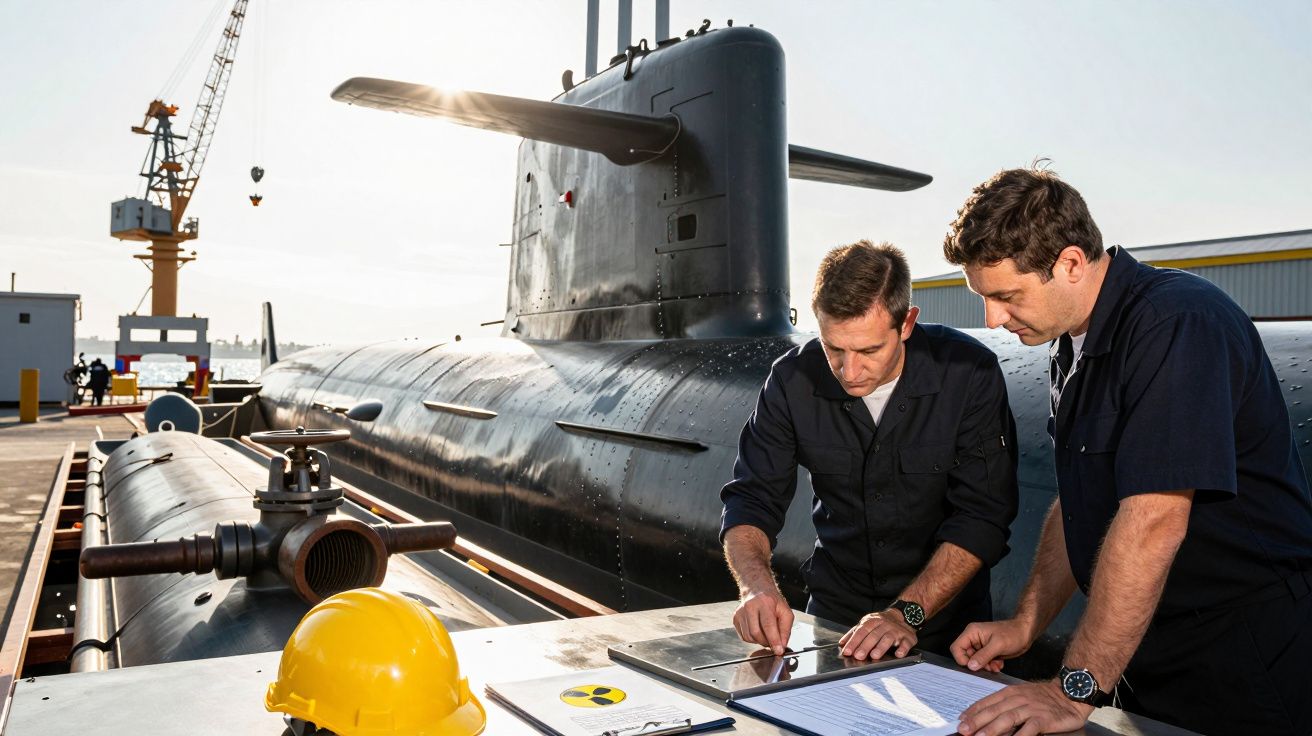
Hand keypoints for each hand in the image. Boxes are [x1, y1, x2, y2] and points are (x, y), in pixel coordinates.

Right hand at [732, 590, 792, 654]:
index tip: (778, 650)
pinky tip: (758, 630)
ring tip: (766, 634)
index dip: (774, 640)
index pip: (768, 625)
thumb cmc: (772, 601)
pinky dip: (752, 638)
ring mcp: (740, 612)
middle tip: (773, 642)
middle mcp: (750, 606)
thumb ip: (786, 629)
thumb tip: (782, 645)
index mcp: (765, 602)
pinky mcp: (735, 617)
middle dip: (767, 642)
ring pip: (749, 637)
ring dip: (759, 641)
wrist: (757, 589)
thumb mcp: (785, 611)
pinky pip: (744, 636)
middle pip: (756, 633)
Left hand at [838, 610, 916, 659]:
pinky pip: (906, 643)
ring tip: (874, 656)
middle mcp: (884, 624)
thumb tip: (842, 643)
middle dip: (865, 646)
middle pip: (874, 635)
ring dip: (881, 647)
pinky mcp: (908, 637)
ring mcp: (897, 630)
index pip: (861, 631)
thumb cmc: (880, 624)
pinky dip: (902, 649)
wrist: (901, 616)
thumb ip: (853, 633)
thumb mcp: (866, 624)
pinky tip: (898, 654)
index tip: (847, 651)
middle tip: (859, 656)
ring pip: (888, 638)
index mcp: (872, 621)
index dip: (854, 641)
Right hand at [950, 619, 1033, 672]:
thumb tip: (970, 666)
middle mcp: (974, 638)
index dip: (962, 659)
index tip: (973, 667)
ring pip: (974, 661)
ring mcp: (980, 645)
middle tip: (988, 667)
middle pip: (965, 656)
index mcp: (972, 632)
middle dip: (976, 664)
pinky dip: (990, 665)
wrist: (1025, 633)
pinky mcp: (987, 651)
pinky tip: (998, 664)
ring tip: (995, 666)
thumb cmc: (1013, 634)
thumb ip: (983, 656)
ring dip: (984, 666)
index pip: (956, 648)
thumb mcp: (998, 645)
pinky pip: (982, 662)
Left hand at [958, 680, 1092, 735]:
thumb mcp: (1021, 696)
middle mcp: (1018, 699)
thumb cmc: (1043, 697)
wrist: (1069, 693)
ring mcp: (1031, 708)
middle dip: (976, 721)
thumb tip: (985, 717)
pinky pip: (1030, 728)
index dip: (973, 712)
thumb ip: (1004, 705)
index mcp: (1010, 693)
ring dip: (992, 729)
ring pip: (1008, 718)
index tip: (960, 721)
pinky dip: (1020, 735)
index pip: (987, 702)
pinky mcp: (1043, 718)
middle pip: (994, 711)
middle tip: (963, 730)